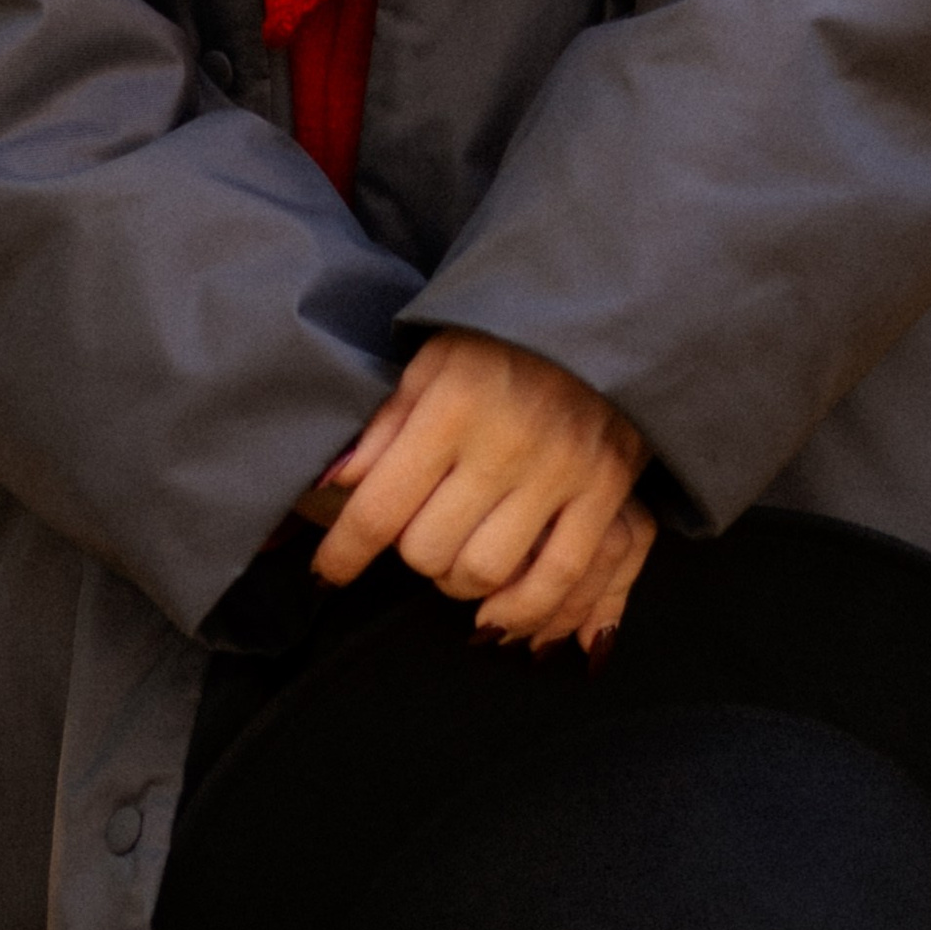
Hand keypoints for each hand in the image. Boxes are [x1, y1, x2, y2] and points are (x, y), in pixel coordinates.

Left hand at [304, 329, 647, 650]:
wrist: (599, 315)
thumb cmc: (501, 342)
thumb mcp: (431, 364)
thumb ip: (384, 427)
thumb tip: (332, 483)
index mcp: (448, 407)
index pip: (378, 508)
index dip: (342, 554)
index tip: (326, 575)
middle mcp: (502, 444)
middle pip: (426, 550)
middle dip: (410, 554)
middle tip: (418, 535)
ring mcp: (558, 471)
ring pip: (484, 572)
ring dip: (457, 581)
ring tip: (456, 561)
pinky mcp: (604, 490)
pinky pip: (558, 576)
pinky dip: (522, 609)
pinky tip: (498, 615)